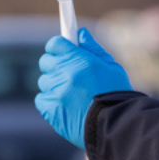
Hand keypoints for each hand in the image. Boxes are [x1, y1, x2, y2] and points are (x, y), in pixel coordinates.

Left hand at [36, 28, 132, 148]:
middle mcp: (65, 74)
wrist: (115, 126)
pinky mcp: (50, 109)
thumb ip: (93, 49)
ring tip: (72, 94)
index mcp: (80, 60)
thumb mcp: (111, 66)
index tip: (62, 50)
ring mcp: (56, 92)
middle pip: (46, 61)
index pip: (55, 44)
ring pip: (44, 82)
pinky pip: (41, 99)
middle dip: (55, 64)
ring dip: (54, 85)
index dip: (58, 46)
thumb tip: (80, 33)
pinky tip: (66, 105)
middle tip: (68, 72)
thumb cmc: (117, 95)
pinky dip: (50, 101)